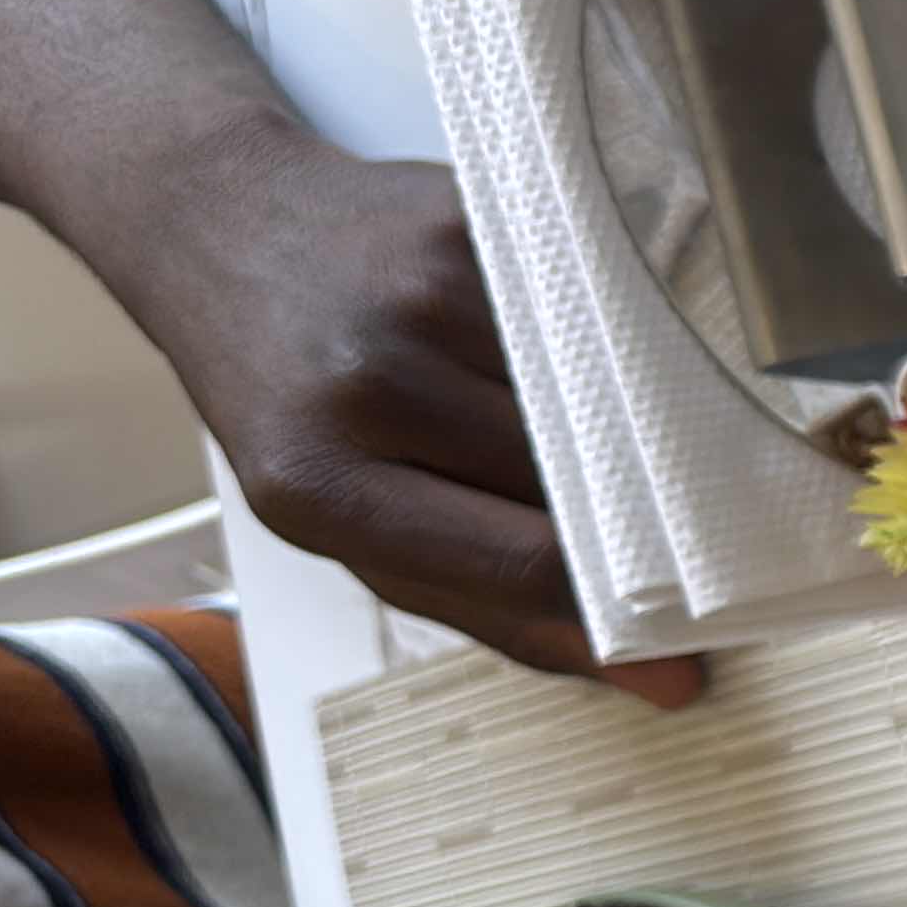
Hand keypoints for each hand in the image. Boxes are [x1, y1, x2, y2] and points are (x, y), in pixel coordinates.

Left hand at [120, 121, 698, 705]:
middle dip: (631, 505)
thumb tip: (662, 682)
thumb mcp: (354, 524)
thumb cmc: (295, 402)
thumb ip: (499, 608)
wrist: (218, 233)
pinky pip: (582, 306)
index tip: (687, 612)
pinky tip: (593, 345)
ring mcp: (421, 295)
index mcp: (321, 486)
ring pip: (591, 387)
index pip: (523, 560)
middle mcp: (368, 384)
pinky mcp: (466, 224)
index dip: (620, 591)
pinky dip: (604, 338)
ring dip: (623, 419)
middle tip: (681, 522)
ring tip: (630, 431)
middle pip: (568, 472)